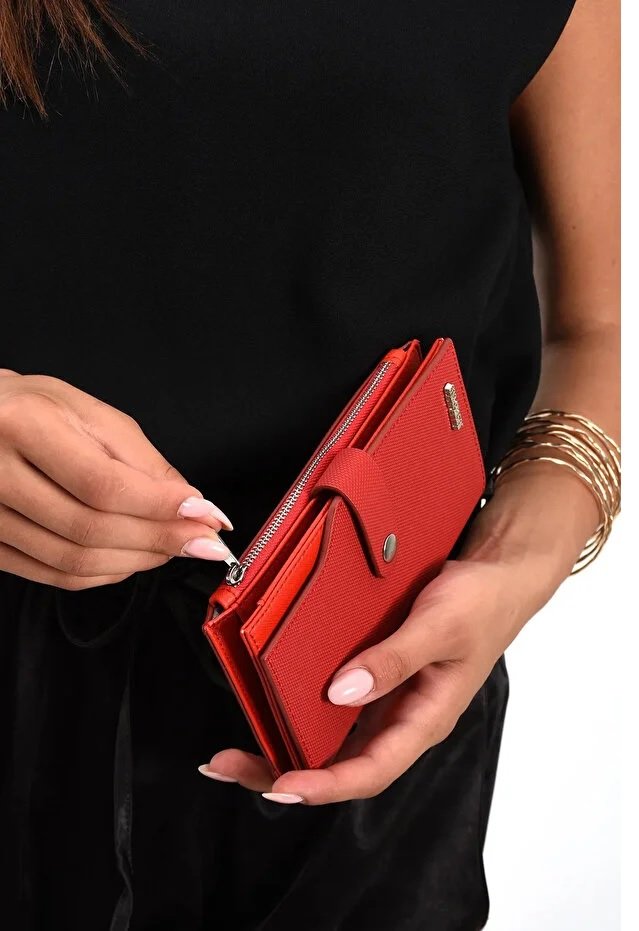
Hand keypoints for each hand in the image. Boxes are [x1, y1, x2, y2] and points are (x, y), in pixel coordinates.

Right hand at [0, 370, 232, 588]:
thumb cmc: (34, 410)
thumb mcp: (92, 414)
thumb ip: (144, 462)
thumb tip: (192, 506)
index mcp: (23, 426)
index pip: (103, 485)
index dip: (160, 507)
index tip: (205, 514)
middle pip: (90, 529)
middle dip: (159, 539)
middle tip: (203, 539)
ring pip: (74, 561)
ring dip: (137, 561)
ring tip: (173, 546)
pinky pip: (55, 575)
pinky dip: (105, 573)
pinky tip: (133, 558)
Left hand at [200, 463, 597, 803]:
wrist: (499, 574)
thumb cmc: (481, 603)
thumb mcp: (440, 627)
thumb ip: (394, 660)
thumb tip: (341, 692)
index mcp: (424, 718)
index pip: (371, 770)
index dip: (324, 784)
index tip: (279, 785)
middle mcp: (402, 717)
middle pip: (341, 764)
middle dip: (284, 772)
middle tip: (228, 766)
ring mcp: (389, 699)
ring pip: (333, 739)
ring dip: (286, 746)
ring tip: (236, 747)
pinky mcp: (379, 676)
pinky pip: (336, 706)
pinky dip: (301, 711)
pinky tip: (271, 704)